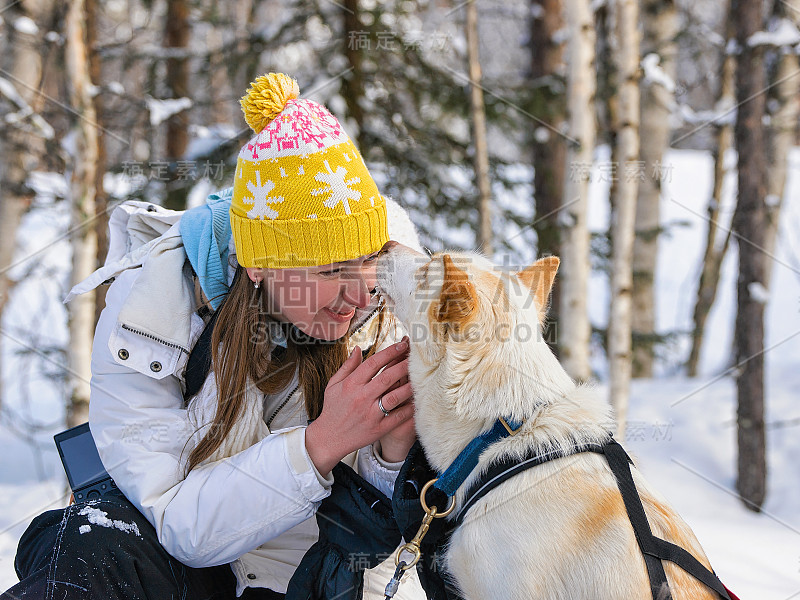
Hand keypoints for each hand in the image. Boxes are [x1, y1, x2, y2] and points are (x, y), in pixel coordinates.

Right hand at [305, 337, 414, 476]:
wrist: (329, 438)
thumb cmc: (333, 409)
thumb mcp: (334, 385)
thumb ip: (347, 366)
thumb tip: (357, 348)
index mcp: (351, 384)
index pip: (373, 363)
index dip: (390, 352)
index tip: (402, 344)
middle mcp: (361, 398)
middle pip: (387, 377)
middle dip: (404, 365)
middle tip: (417, 356)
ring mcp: (371, 414)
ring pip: (395, 396)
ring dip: (410, 385)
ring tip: (422, 376)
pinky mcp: (378, 428)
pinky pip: (398, 417)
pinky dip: (410, 409)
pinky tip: (419, 400)